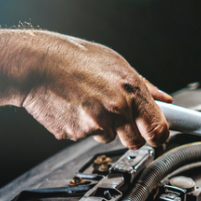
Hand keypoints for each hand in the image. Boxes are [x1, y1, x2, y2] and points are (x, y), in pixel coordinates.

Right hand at [21, 32, 171, 148]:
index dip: (159, 136)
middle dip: (131, 135)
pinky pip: (86, 137)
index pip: (158, 128)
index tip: (158, 137)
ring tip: (88, 103)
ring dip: (103, 128)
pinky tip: (74, 107)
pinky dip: (82, 127)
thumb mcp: (117, 64)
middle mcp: (117, 109)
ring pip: (109, 138)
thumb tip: (165, 99)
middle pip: (136, 142)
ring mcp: (95, 124)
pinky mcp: (75, 134)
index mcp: (131, 91)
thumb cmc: (75, 58)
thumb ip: (145, 86)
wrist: (35, 64)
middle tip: (118, 117)